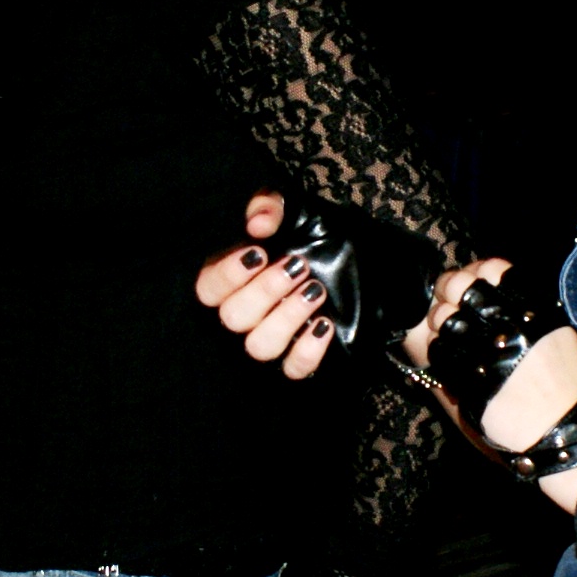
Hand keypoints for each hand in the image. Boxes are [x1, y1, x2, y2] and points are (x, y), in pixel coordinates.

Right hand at [195, 191, 333, 379]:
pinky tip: (325, 324)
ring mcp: (276, 337)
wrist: (369, 262)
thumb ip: (271, 207)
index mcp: (238, 278)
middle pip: (232, 318)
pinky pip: (293, 370)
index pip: (208, 289)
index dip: (227, 275)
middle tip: (297, 266)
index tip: (259, 253)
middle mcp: (250, 312)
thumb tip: (256, 224)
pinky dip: (307, 350)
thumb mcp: (300, 211)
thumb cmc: (324, 236)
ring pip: (259, 346)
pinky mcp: (302, 357)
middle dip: (264, 291)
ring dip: (286, 318)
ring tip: (315, 291)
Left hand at [413, 260, 576, 507]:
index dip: (477, 270)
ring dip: (442, 321)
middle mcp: (509, 326)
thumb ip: (531, 310)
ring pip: (444, 319)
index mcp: (534, 312)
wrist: (565, 432)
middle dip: (449, 288)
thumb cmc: (568, 388)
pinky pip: (440, 351)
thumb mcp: (560, 337)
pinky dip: (439, 349)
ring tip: (448, 330)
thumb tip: (496, 287)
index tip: (473, 278)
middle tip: (448, 298)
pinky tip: (448, 355)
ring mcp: (486, 351)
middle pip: (461, 287)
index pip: (494, 270)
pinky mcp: (468, 378)